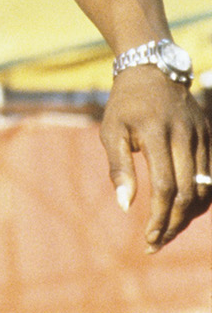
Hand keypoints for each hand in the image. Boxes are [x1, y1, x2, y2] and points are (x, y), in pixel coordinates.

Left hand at [101, 66, 211, 249]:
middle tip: (156, 243)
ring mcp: (200, 136)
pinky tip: (182, 212)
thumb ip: (118, 168)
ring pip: (203, 188)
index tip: (147, 238)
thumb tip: (125, 206)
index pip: (165, 185)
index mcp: (156, 132)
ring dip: (188, 216)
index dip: (159, 216)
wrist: (152, 70)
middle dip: (173, 223)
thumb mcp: (111, 130)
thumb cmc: (125, 105)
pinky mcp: (208, 137)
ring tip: (167, 231)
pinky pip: (209, 177)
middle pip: (187, 192)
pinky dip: (199, 199)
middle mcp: (183, 134)